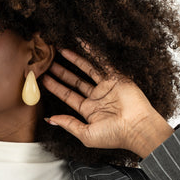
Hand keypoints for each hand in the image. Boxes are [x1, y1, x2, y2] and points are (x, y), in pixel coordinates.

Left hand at [41, 47, 173, 157]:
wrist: (137, 128)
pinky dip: (92, 52)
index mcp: (89, 111)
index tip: (43, 79)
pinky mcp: (116, 77)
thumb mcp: (86, 134)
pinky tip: (81, 43)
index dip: (55, 87)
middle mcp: (97, 98)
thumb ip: (68, 124)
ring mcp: (106, 87)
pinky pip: (101, 62)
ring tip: (59, 51)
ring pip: (86, 70)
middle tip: (48, 62)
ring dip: (73, 60)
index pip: (68, 96)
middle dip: (61, 72)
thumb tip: (50, 119)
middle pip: (75, 81)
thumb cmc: (114, 135)